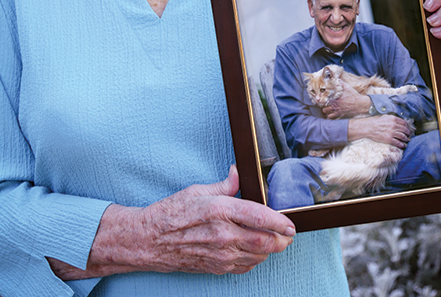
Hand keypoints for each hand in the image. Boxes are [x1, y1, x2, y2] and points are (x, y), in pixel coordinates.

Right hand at [48, 166, 294, 280]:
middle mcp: (223, 235)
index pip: (260, 217)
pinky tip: (254, 249)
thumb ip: (224, 184)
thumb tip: (238, 173)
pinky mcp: (217, 267)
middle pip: (266, 242)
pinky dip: (255, 258)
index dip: (280, 221)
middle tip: (288, 232)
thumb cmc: (171, 212)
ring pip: (259, 256)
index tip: (290, 223)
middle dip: (282, 239)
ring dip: (270, 249)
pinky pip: (245, 266)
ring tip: (274, 239)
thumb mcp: (197, 189)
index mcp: (220, 210)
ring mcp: (221, 255)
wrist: (149, 241)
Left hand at [322, 82, 370, 118]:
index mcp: (336, 98)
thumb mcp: (348, 87)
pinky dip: (331, 116)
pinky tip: (331, 114)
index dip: (322, 98)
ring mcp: (338, 110)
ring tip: (326, 109)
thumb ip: (341, 83)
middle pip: (325, 107)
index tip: (320, 97)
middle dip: (323, 105)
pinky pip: (333, 117)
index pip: (325, 98)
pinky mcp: (341, 114)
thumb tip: (336, 78)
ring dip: (326, 111)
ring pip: (327, 113)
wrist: (360, 104)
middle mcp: (336, 105)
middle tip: (323, 104)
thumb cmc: (354, 95)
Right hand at [347, 115, 411, 148]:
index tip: (407, 128)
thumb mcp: (384, 117)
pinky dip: (402, 145)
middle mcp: (394, 126)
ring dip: (406, 139)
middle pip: (404, 130)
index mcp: (393, 119)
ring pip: (403, 137)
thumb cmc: (375, 121)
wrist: (368, 127)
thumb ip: (392, 118)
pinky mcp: (389, 139)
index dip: (407, 126)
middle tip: (408, 135)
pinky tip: (403, 145)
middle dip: (408, 133)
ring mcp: (392, 133)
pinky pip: (398, 143)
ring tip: (406, 140)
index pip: (404, 123)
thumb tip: (397, 120)